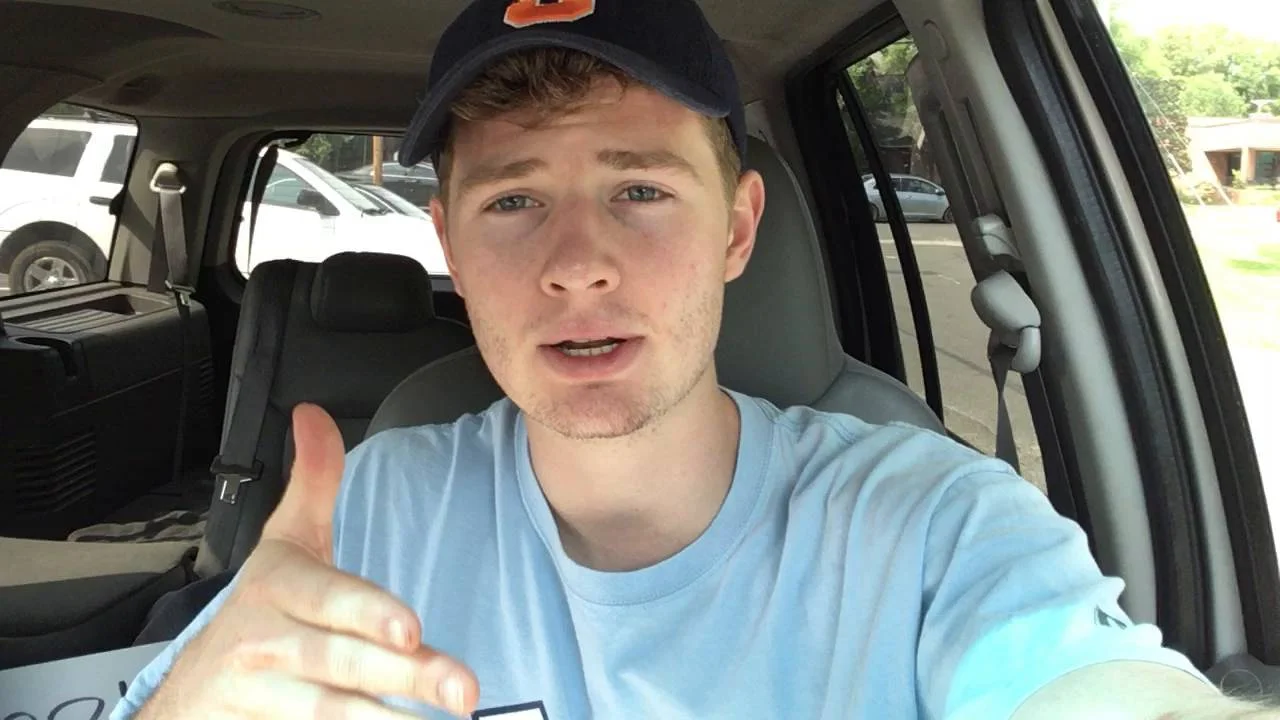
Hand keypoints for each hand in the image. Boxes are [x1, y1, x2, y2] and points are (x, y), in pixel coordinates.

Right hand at [139, 403, 479, 718]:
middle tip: (464, 692)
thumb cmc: (258, 613)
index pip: (327, 599)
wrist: (191, 694)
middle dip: (405, 678)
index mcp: (278, 587)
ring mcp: (262, 697)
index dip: (367, 614)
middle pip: (341, 662)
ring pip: (328, 713)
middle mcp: (266, 643)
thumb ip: (313, 481)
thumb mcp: (282, 543)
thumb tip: (313, 413)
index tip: (411, 630)